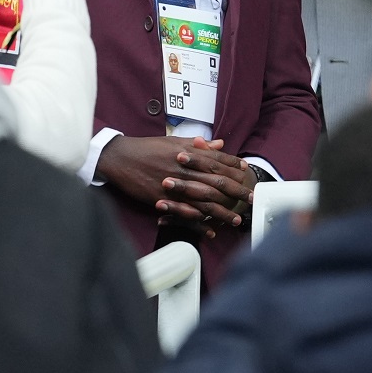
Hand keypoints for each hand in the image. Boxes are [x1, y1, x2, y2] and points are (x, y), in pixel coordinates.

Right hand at [98, 134, 253, 234]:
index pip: (218, 161)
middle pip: (216, 182)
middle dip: (236, 191)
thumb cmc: (148, 147)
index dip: (234, 167)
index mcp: (189, 154)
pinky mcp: (162, 200)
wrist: (120, 157)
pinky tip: (210, 231)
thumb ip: (199, 145)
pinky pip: (184, 215)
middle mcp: (185, 170)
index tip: (246, 172)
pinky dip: (198, 224)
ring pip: (204, 201)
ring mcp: (174, 187)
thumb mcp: (175, 141)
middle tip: (251, 198)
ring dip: (222, 211)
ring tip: (237, 219)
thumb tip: (220, 144)